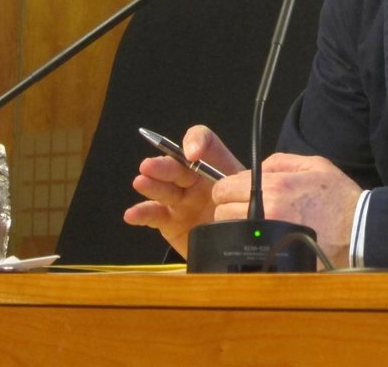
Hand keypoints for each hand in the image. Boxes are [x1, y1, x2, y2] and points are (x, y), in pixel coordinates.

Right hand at [123, 125, 244, 257]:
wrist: (235, 245)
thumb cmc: (242, 213)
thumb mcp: (251, 193)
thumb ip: (250, 182)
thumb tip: (254, 177)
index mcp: (213, 165)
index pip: (203, 142)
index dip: (196, 142)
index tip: (194, 153)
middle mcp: (193, 179)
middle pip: (176, 166)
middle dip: (164, 165)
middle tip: (152, 165)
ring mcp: (179, 200)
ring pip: (162, 188)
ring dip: (151, 184)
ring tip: (142, 181)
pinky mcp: (169, 221)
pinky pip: (154, 215)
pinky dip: (141, 213)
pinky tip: (133, 213)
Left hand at [212, 153, 362, 269]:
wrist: (360, 231)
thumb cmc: (340, 198)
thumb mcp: (315, 165)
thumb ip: (280, 161)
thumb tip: (255, 168)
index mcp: (274, 186)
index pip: (225, 187)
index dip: (229, 188)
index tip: (238, 192)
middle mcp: (267, 212)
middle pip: (222, 211)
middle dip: (231, 208)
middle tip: (247, 209)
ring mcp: (268, 238)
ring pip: (230, 232)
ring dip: (237, 227)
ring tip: (256, 225)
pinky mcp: (273, 257)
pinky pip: (245, 250)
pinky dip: (249, 246)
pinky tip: (264, 240)